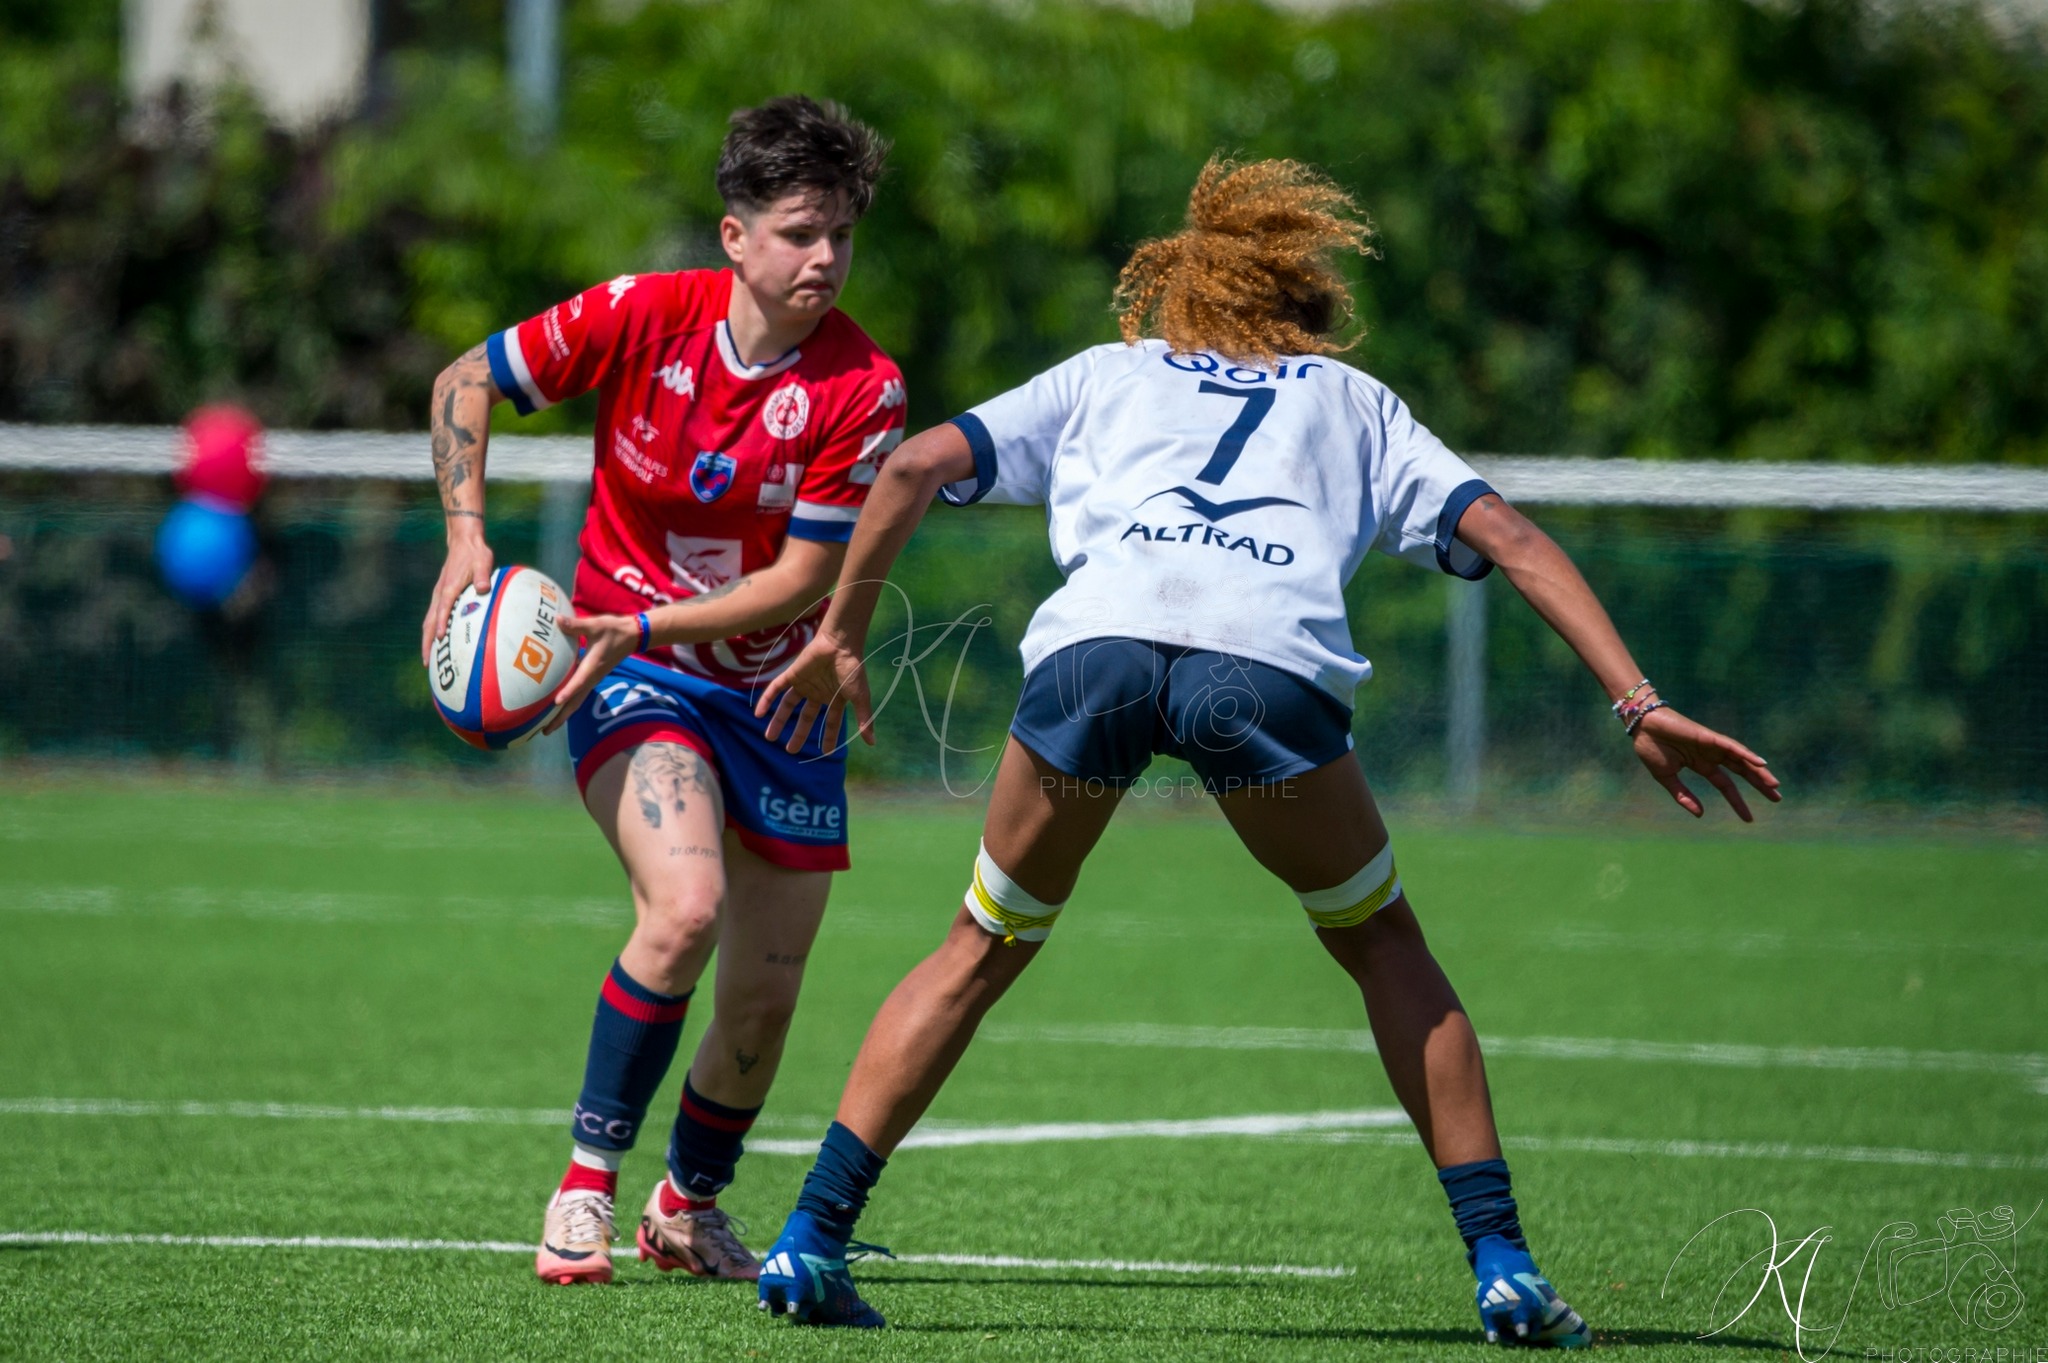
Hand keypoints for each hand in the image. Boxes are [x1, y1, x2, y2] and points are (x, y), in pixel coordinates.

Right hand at [420, 537, 495, 665]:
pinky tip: (437, 641)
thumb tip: (484, 588)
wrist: (463, 542)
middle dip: (427, 642)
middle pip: (429, 622)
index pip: (442, 610)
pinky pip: (434, 616)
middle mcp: (440, 593)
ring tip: (428, 658)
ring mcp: (439, 595)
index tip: (439, 639)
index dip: (440, 624)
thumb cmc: (475, 553)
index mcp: (449, 588)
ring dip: (427, 639)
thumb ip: (482, 576)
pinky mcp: (441, 595)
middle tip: (427, 662)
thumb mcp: (482, 562)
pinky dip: (432, 630)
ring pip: (428, 621)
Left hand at [541, 612, 639, 734]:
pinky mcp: (592, 677)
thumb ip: (575, 625)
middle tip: (544, 731)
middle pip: (575, 703)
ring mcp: (593, 679)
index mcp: (592, 667)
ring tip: (547, 727)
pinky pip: (578, 695)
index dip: (568, 691)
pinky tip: (557, 707)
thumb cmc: (614, 630)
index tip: (556, 702)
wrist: (632, 635)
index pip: (578, 682)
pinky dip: (568, 704)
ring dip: (563, 715)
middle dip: (560, 718)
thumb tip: (557, 621)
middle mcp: (592, 677)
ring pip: (577, 702)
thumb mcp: (595, 625)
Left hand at [755, 629, 873, 754]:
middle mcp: (818, 692)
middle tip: (790, 750)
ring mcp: (804, 684)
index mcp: (835, 698)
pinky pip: (775, 689)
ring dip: (778, 720)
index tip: (827, 752)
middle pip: (806, 717)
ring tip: (769, 737)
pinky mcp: (792, 674)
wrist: (840, 643)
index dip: (829, 737)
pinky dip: (766, 700)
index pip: (831, 722)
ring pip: (788, 705)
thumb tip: (871, 743)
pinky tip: (758, 714)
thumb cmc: (852, 668)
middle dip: (798, 734)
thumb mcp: (860, 697)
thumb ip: (865, 719)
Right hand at [1631, 706, 1780, 820]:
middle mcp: (1711, 755)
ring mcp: (1712, 745)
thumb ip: (1683, 796)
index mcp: (1702, 765)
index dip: (1738, 802)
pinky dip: (1746, 754)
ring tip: (1774, 786)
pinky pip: (1732, 746)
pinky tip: (1761, 763)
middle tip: (1777, 798)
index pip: (1725, 785)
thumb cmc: (1651, 748)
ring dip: (1759, 772)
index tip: (1749, 818)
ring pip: (1742, 760)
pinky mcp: (1709, 737)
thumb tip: (1700, 814)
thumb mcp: (1666, 778)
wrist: (1642, 727)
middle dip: (1759, 784)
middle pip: (1741, 771)